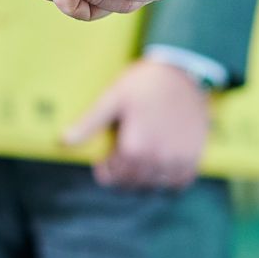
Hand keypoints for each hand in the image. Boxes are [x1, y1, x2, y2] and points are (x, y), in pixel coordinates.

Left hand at [64, 59, 210, 189]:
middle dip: (123, 175)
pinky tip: (162, 165)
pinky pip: (180, 182)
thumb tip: (64, 141)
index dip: (106, 171)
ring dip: (145, 179)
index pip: (114, 176)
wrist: (182, 72)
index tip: (104, 163)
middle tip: (121, 161)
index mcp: (135, 147)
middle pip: (134, 183)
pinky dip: (169, 180)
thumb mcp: (113, 99)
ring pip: (155, 185)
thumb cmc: (144, 83)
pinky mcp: (194, 156)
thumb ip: (89, 124)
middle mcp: (157, 158)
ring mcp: (178, 159)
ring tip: (141, 161)